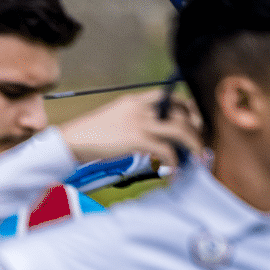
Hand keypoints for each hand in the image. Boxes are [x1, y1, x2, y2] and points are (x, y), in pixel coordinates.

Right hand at [58, 90, 202, 167]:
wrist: (70, 141)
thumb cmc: (89, 136)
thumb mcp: (114, 120)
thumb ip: (134, 122)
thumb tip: (155, 138)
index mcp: (134, 101)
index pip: (171, 96)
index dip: (189, 109)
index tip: (194, 125)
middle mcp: (140, 107)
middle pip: (183, 111)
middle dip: (197, 129)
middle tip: (200, 146)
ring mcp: (139, 122)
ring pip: (182, 129)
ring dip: (194, 146)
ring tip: (197, 160)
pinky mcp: (136, 139)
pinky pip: (167, 150)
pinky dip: (175, 163)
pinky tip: (172, 173)